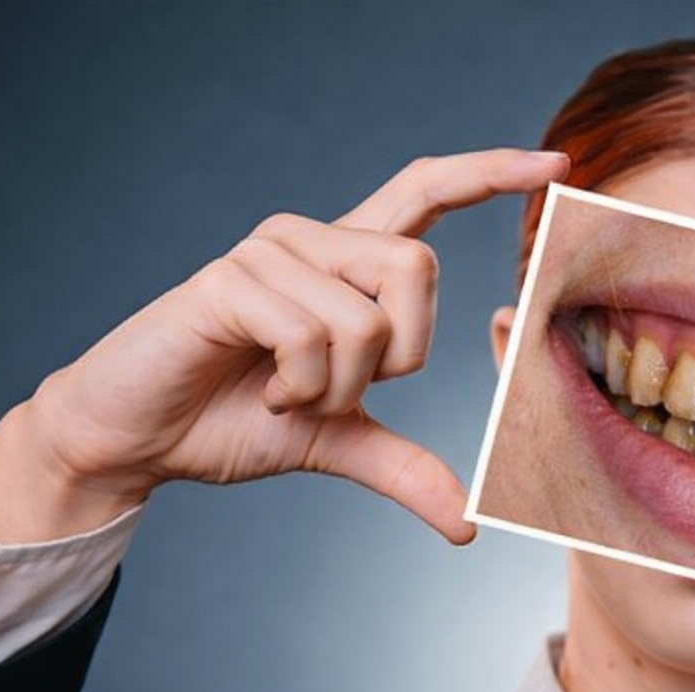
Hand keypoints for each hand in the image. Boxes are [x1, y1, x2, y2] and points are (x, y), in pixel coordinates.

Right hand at [0, 149, 569, 543]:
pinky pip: (312, 335)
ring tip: (286, 394)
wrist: (138, 439)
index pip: (425, 191)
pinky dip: (302, 388)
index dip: (490, 174)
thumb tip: (468, 525)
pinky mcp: (230, 280)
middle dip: (400, 354)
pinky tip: (264, 392)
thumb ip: (404, 467)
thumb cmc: (231, 420)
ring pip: (366, 317)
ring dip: (337, 387)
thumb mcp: (337, 443)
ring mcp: (269, 253)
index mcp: (345, 261)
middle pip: (419, 267)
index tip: (556, 164)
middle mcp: (311, 238)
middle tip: (341, 391)